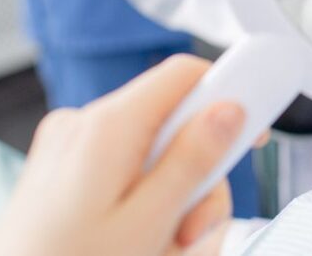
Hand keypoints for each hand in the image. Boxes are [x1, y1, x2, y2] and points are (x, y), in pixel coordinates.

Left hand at [0, 55, 257, 255]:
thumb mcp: (147, 222)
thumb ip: (192, 161)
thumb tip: (230, 109)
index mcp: (105, 126)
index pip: (184, 74)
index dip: (228, 94)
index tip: (251, 133)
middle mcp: (83, 124)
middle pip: (173, 124)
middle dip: (196, 177)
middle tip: (190, 232)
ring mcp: (67, 147)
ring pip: (152, 154)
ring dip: (171, 201)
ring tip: (160, 250)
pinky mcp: (60, 171)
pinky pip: (123, 172)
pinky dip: (141, 204)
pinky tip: (137, 243)